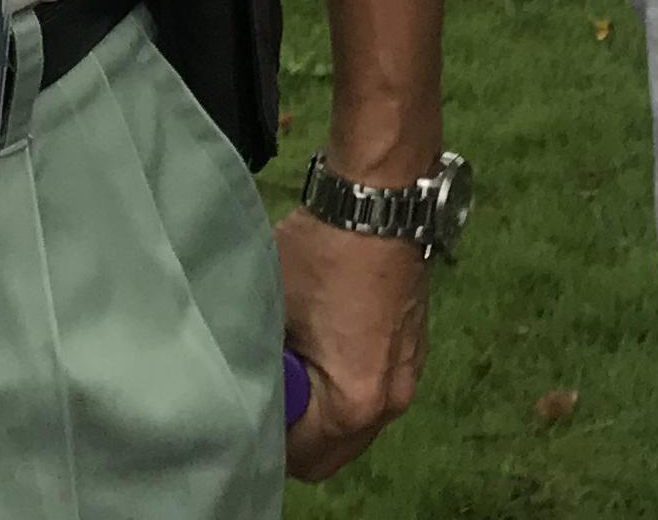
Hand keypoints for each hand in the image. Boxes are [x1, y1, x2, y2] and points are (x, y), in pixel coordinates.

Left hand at [276, 202, 431, 481]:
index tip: (248, 402)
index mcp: (355, 403)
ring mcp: (408, 377)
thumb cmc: (322, 255)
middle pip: (333, 452)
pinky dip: (346, 385)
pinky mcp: (413, 351)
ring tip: (295, 362)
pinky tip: (323, 344)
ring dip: (323, 409)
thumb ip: (262, 366)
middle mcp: (390, 402)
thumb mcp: (272, 310)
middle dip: (297, 432)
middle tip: (270, 389)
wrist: (379, 200)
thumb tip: (245, 388)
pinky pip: (373, 391)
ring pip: (354, 424)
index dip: (268, 435)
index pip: (301, 457)